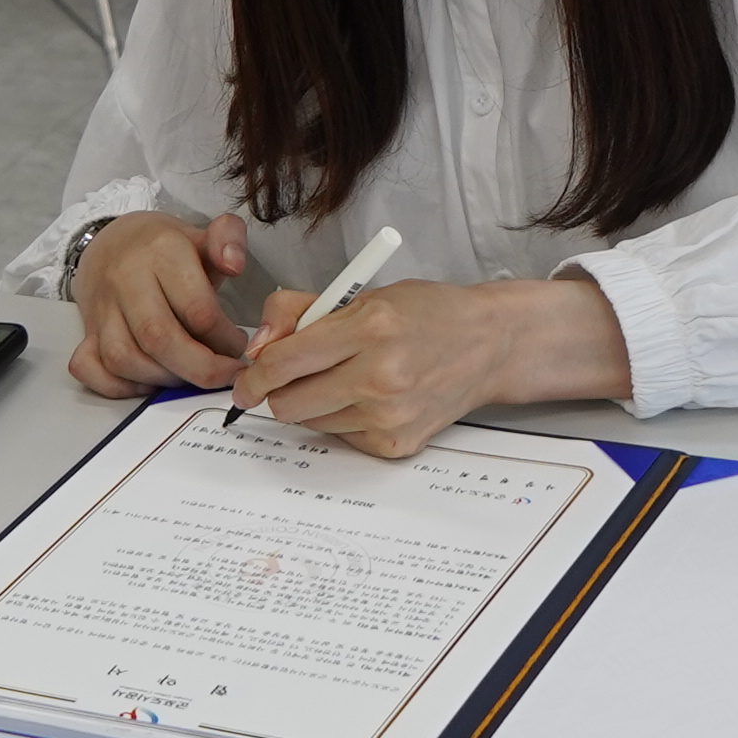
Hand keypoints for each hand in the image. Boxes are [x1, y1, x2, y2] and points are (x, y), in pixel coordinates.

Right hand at [67, 212, 252, 393]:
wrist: (110, 241)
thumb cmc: (161, 248)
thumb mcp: (201, 234)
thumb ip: (228, 239)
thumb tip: (235, 263)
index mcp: (161, 253)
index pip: (197, 309)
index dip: (225, 339)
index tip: (238, 347)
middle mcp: (126, 279)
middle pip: (158, 338)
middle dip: (199, 369)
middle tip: (224, 375)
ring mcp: (102, 307)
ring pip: (123, 358)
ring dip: (162, 379)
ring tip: (190, 374)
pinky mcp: (86, 329)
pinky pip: (90, 367)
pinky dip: (118, 385)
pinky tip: (149, 382)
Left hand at [233, 276, 631, 459]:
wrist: (489, 345)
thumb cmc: (426, 313)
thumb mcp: (363, 294)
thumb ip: (301, 311)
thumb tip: (258, 347)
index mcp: (370, 328)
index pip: (284, 362)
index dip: (254, 373)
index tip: (247, 378)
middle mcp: (380, 376)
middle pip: (289, 405)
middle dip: (277, 393)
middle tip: (287, 380)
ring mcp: (390, 415)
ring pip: (312, 424)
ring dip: (313, 404)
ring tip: (343, 379)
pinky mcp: (396, 443)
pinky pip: (342, 438)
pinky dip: (343, 419)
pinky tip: (370, 397)